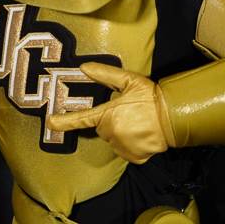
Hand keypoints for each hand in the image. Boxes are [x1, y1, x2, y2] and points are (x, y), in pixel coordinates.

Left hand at [46, 62, 171, 163]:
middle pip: (102, 127)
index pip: (81, 118)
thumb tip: (84, 67)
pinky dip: (130, 144)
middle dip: (111, 120)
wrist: (175, 117)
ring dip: (120, 132)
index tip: (50, 122)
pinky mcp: (133, 157)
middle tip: (128, 112)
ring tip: (136, 123)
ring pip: (113, 139)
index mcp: (108, 115)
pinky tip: (140, 134)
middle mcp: (112, 133)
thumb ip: (105, 74)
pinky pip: (124, 150)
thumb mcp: (128, 80)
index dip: (64, 121)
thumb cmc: (150, 97)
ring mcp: (122, 147)